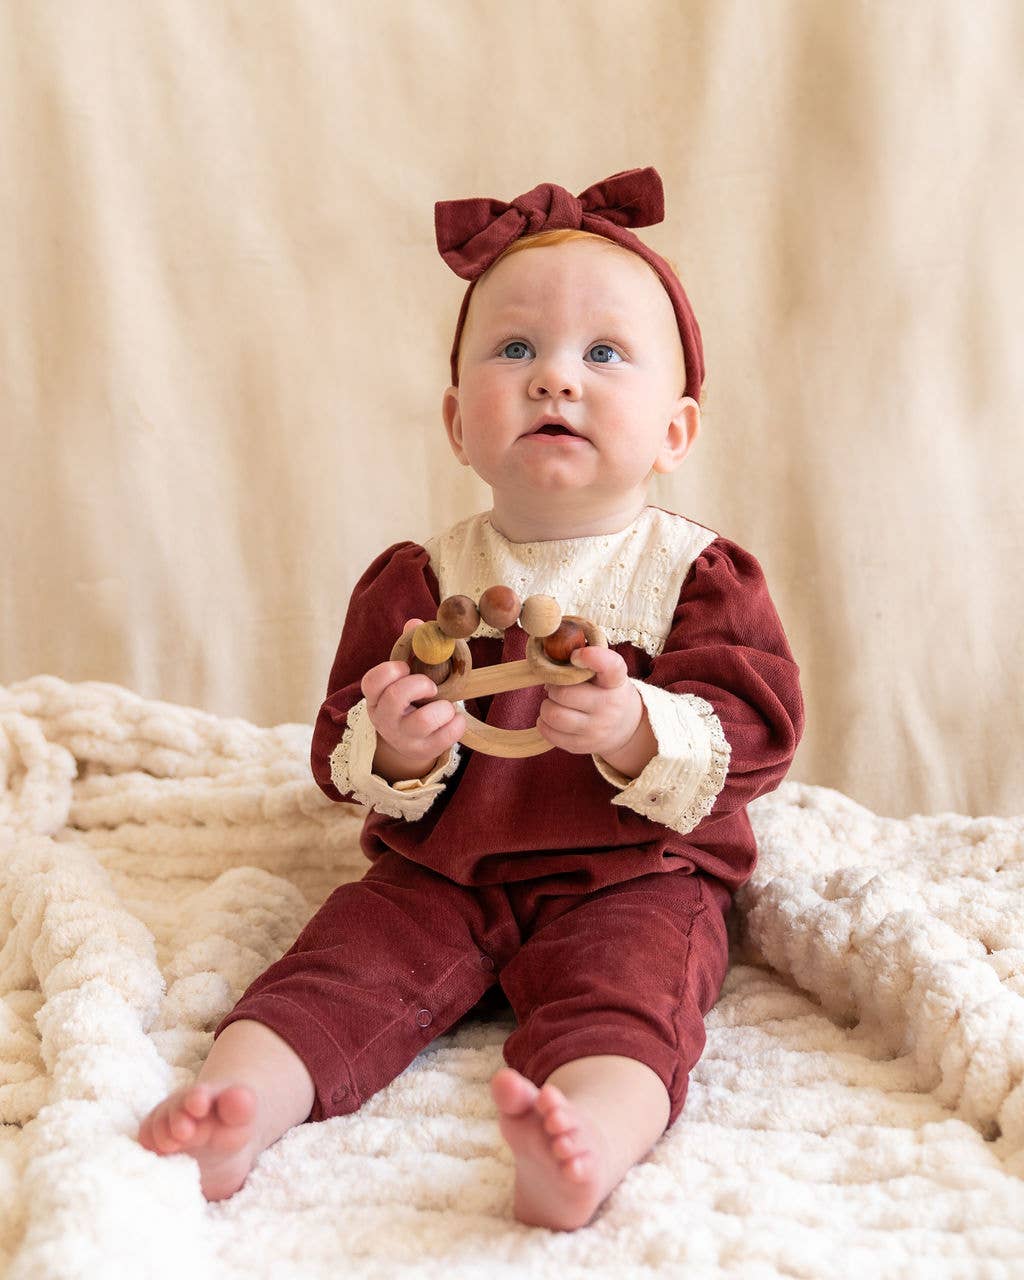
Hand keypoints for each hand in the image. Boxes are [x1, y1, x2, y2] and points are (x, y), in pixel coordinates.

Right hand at [361, 619, 465, 768]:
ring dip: (443, 707)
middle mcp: (384, 719)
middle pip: (396, 697)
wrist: (413, 740)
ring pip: (423, 720)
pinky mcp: (424, 751)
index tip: (406, 667)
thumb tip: (416, 623)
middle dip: (420, 685)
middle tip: (431, 687)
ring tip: (445, 706)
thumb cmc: (410, 699)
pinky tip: (453, 718)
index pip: (371, 682)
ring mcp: (403, 738)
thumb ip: (409, 648)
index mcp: (376, 697)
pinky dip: (457, 722)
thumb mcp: (405, 677)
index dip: (390, 671)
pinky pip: (447, 735)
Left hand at [537, 645, 643, 757]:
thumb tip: (548, 667)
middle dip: (554, 688)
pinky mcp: (582, 746)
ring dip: (547, 706)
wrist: (626, 727)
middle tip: (558, 687)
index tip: (576, 655)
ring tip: (555, 703)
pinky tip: (553, 717)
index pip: (609, 666)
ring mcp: (596, 729)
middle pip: (564, 693)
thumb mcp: (606, 674)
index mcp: (615, 681)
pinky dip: (544, 722)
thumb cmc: (607, 692)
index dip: (592, 657)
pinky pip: (549, 733)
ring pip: (553, 715)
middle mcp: (609, 706)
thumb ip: (585, 663)